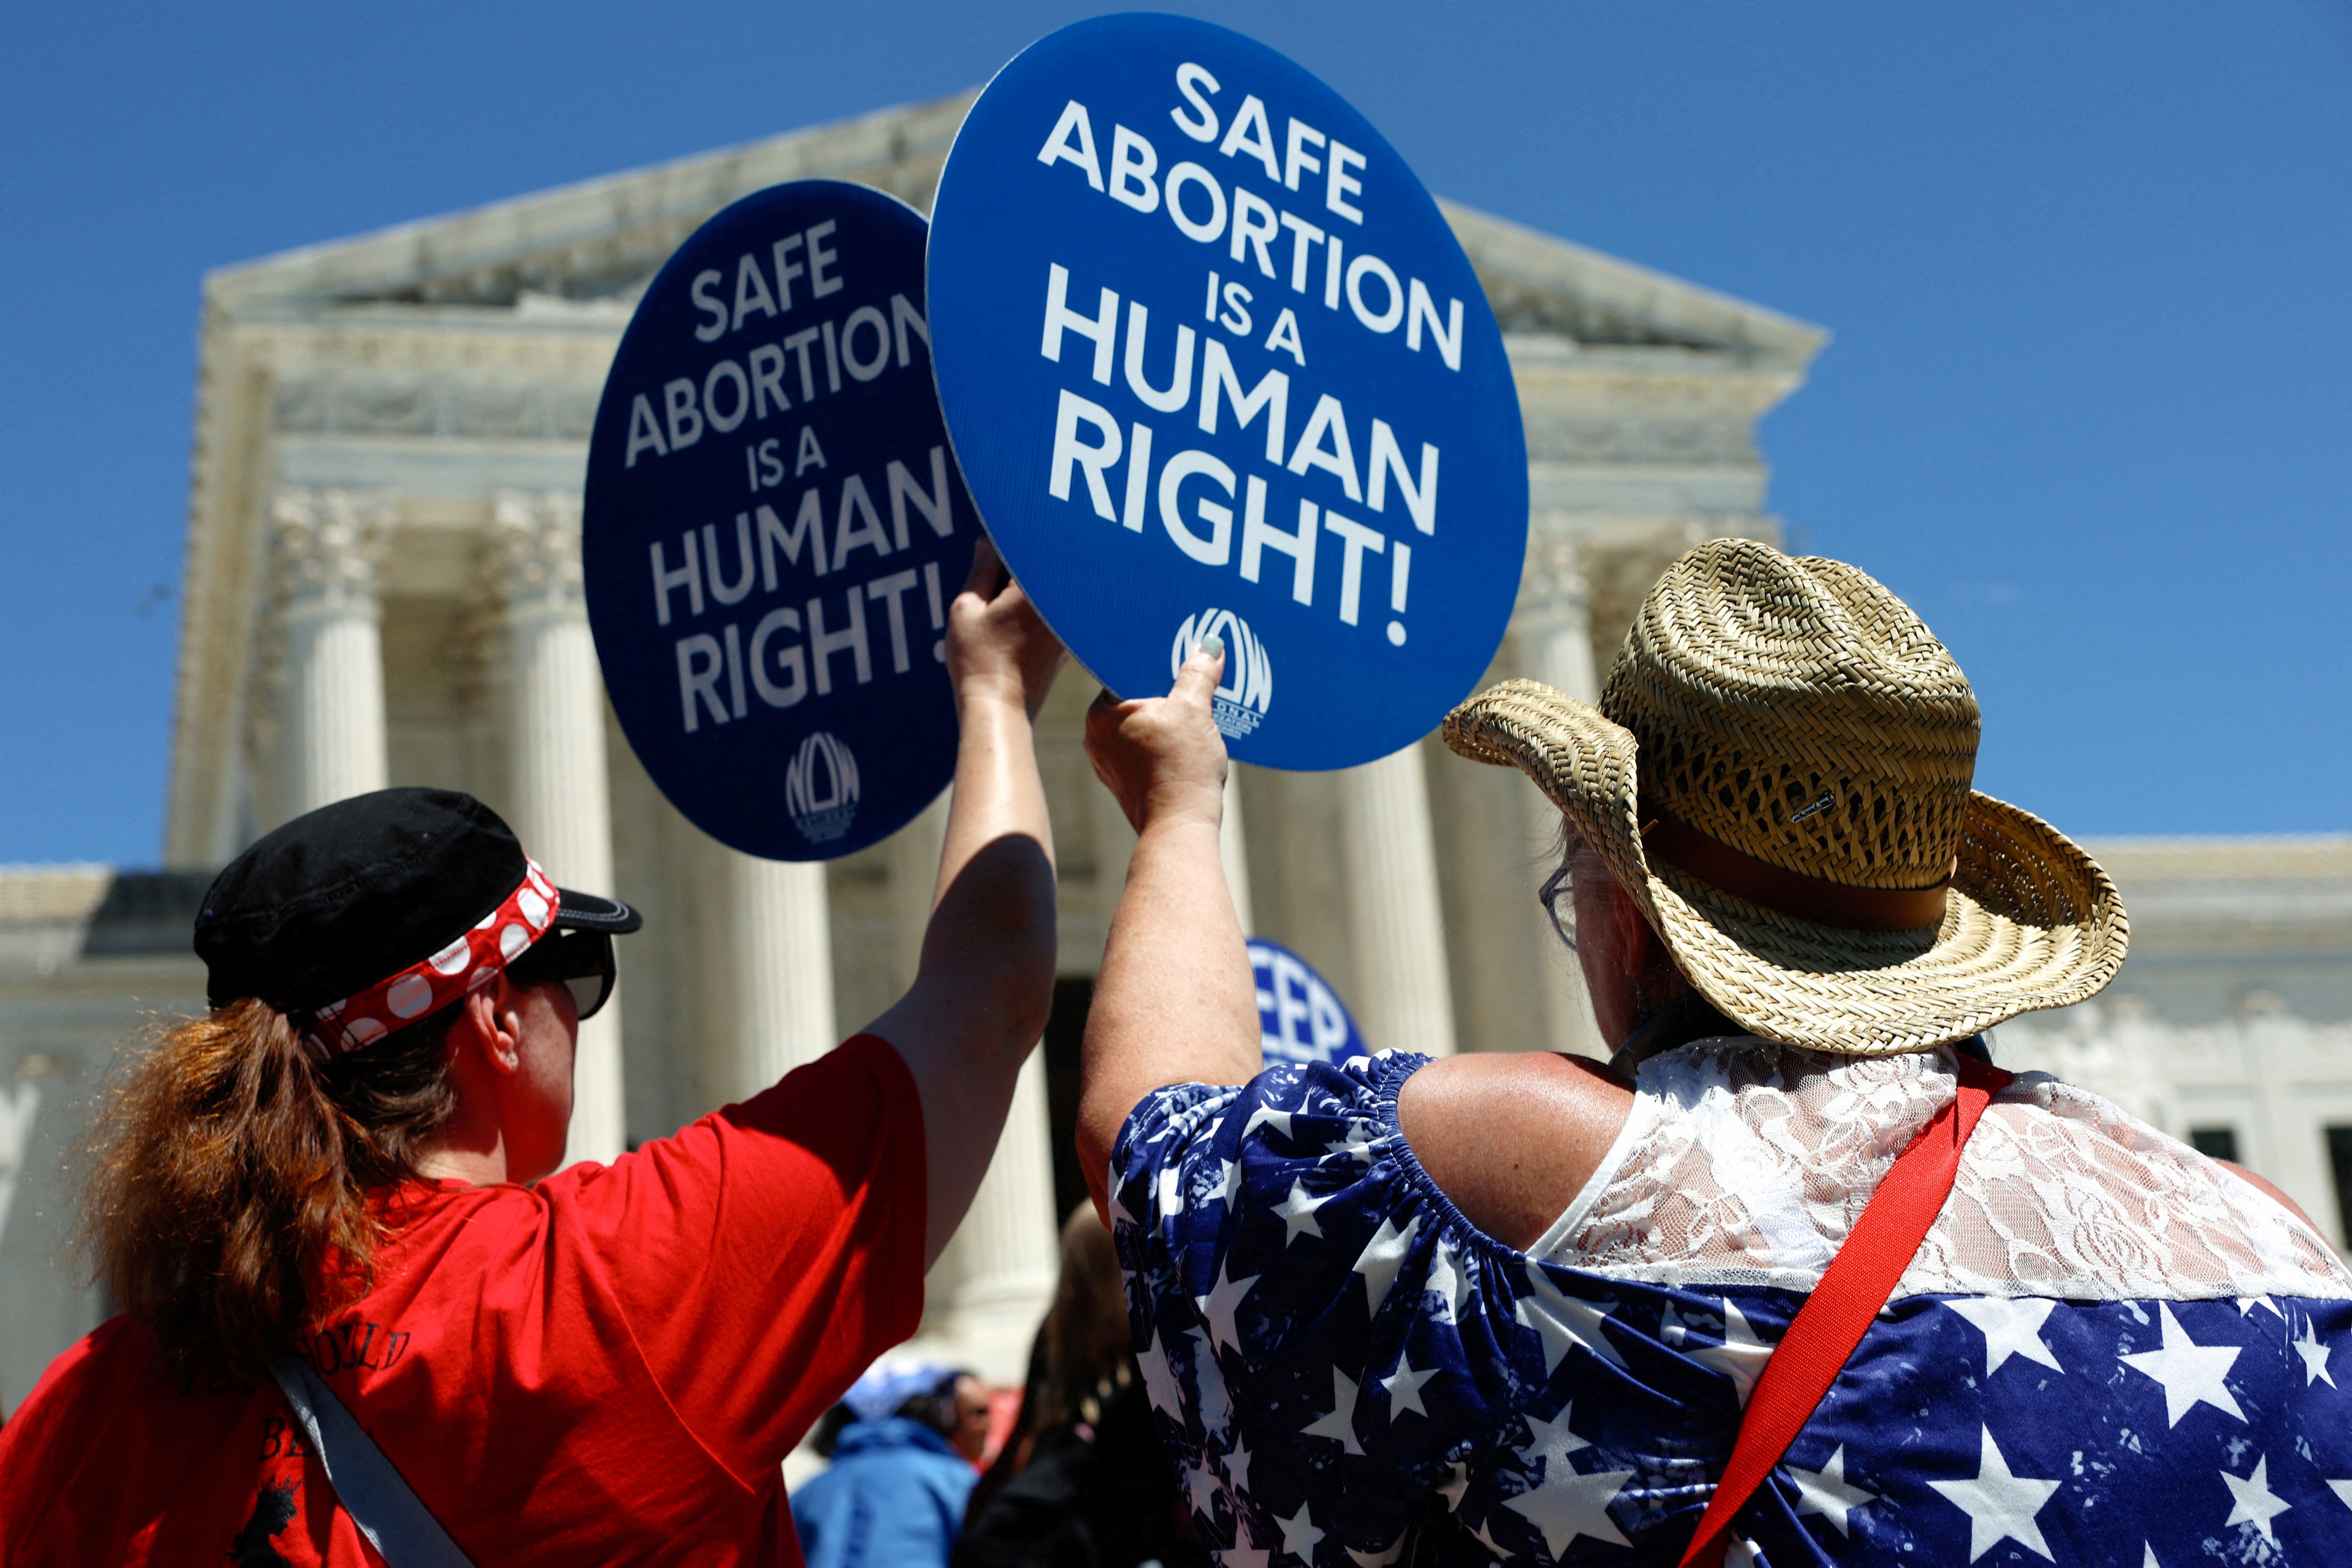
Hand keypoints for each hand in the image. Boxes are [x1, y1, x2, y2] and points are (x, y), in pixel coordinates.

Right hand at [946, 537, 1066, 719]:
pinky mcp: (1067, 643)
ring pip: (1051, 590)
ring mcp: (1067, 625)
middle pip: (1046, 565)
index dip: (1009, 539)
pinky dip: (1038, 606)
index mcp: (1034, 588)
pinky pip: (1055, 611)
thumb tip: (989, 542)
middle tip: (996, 560)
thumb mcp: (966, 608)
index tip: (995, 541)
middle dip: (1022, 560)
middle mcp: (1059, 604)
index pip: (1028, 545)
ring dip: (1030, 584)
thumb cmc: (977, 660)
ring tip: (1006, 598)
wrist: (1001, 709)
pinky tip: (1015, 619)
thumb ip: (982, 569)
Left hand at [1083, 642, 1228, 834]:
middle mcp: (1095, 739)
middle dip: (1164, 693)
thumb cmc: (1180, 768)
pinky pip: (1145, 750)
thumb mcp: (1194, 710)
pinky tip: (1187, 743)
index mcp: (1100, 714)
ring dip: (1167, 721)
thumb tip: (1209, 646)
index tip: (1176, 655)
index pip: (1123, 673)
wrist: (1180, 827)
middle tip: (1191, 681)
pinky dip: (1164, 744)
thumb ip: (1198, 674)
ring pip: (1141, 727)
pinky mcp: (1125, 784)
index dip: (1153, 662)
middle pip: (1135, 701)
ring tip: (1194, 714)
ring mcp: (1108, 764)